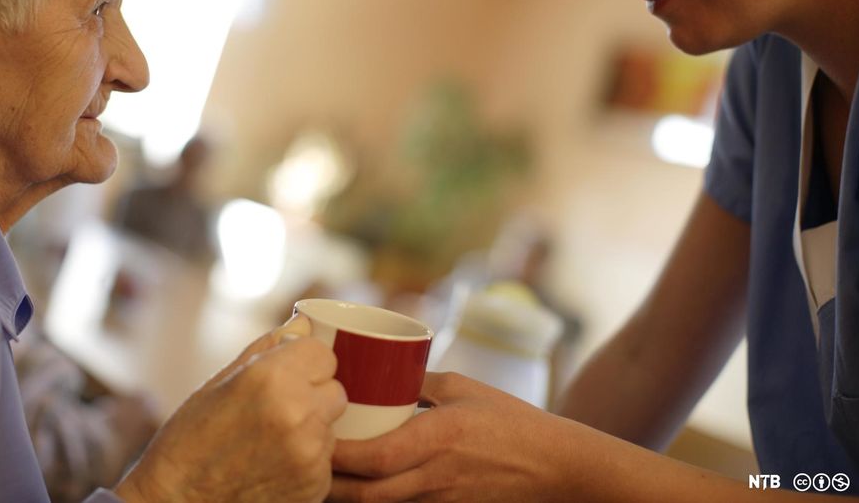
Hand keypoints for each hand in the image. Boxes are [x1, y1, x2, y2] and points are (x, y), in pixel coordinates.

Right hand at [116, 315, 347, 502]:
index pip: (323, 353)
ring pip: (332, 424)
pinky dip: (307, 458)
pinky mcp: (315, 486)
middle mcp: (299, 414)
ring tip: (270, 438)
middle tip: (277, 407)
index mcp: (273, 378)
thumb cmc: (190, 440)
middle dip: (313, 393)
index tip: (287, 372)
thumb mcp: (221, 381)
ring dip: (312, 426)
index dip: (304, 361)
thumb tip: (303, 324)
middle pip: (335, 389)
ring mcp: (310, 454)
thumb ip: (268, 348)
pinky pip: (325, 458)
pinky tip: (273, 462)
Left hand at [329, 371, 580, 502]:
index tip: (312, 438)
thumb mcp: (464, 388)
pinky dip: (377, 502)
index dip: (339, 455)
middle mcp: (435, 476)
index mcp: (438, 438)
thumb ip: (420, 381)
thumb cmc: (511, 421)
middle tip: (302, 465)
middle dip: (330, 486)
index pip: (375, 457)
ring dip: (349, 497)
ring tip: (321, 478)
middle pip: (367, 495)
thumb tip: (380, 369)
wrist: (555, 467)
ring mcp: (440, 501)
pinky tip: (359, 490)